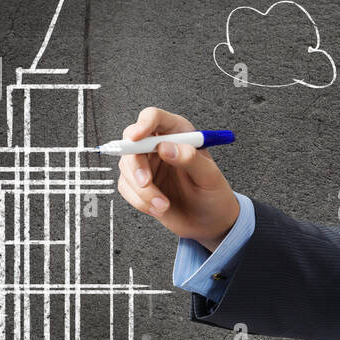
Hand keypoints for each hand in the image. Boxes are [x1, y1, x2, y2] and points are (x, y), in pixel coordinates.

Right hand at [115, 107, 240, 249]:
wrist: (209, 222)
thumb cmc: (214, 194)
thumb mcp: (209, 177)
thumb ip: (190, 159)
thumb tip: (166, 147)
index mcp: (179, 133)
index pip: (154, 117)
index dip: (143, 125)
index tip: (137, 138)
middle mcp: (159, 145)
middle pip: (131, 141)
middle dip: (135, 165)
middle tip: (146, 183)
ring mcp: (147, 164)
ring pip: (126, 167)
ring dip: (142, 190)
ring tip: (163, 205)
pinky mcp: (138, 183)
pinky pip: (126, 187)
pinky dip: (140, 201)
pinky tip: (159, 208)